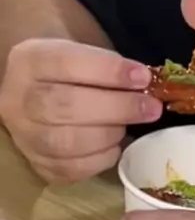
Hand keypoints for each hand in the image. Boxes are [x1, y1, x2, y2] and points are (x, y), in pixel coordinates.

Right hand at [0, 39, 160, 182]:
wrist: (37, 91)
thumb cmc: (69, 68)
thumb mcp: (82, 49)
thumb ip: (109, 64)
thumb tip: (147, 83)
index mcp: (31, 60)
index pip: (67, 63)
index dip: (109, 71)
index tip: (143, 77)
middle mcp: (18, 98)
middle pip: (66, 106)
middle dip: (117, 108)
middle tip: (151, 108)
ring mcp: (23, 135)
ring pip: (65, 143)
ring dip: (108, 136)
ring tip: (128, 127)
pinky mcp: (35, 164)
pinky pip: (68, 170)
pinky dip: (98, 161)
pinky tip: (113, 147)